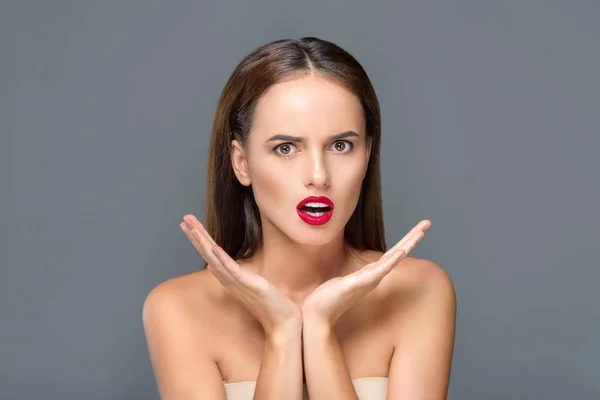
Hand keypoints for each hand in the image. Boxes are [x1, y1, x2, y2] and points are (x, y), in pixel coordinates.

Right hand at [180, 214, 302, 339]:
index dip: (199, 239)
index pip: (210, 254)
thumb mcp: (248, 286)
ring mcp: (238, 283)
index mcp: (229, 277)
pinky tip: (214, 248)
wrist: (283, 325)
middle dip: (196, 235)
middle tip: (184, 219)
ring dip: (204, 243)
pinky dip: (222, 260)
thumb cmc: (270, 306)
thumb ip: (231, 276)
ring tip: (193, 228)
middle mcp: (230, 279)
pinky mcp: (250, 286)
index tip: (188, 224)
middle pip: (208, 254)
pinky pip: (233, 271)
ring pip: (216, 259)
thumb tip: (213, 267)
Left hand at [301, 220, 431, 326]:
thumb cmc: (329, 298)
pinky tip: (400, 253)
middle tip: (427, 223)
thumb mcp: (344, 281)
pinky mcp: (358, 284)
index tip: (419, 228)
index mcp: (371, 274)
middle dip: (412, 238)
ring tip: (419, 234)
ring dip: (406, 246)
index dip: (406, 241)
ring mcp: (367, 280)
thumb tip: (357, 271)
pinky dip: (391, 262)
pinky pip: (377, 271)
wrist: (317, 314)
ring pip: (391, 260)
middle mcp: (373, 276)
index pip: (392, 254)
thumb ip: (354, 276)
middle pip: (397, 253)